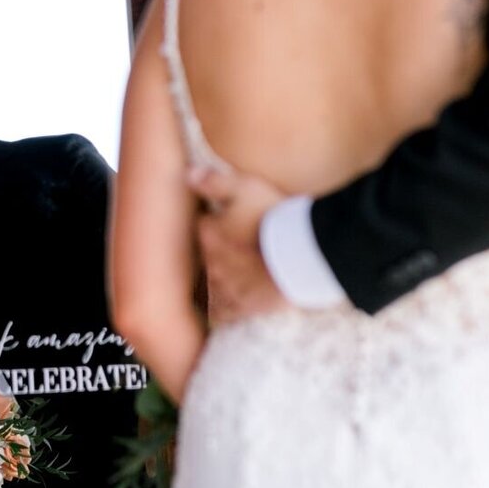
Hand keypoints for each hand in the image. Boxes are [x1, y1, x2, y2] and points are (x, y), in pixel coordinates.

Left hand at [189, 167, 288, 323]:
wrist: (302, 254)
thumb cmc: (275, 218)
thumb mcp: (245, 187)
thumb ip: (214, 181)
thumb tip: (186, 174)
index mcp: (209, 233)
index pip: (202, 226)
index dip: (214, 222)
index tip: (225, 221)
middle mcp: (211, 262)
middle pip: (205, 257)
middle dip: (216, 253)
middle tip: (232, 248)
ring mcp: (226, 287)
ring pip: (210, 286)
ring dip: (217, 280)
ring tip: (231, 277)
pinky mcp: (242, 307)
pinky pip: (221, 313)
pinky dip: (220, 310)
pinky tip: (224, 308)